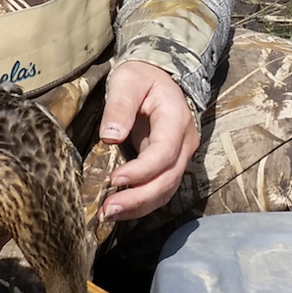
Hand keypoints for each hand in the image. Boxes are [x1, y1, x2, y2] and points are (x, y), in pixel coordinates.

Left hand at [97, 62, 199, 222]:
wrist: (157, 79)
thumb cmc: (141, 78)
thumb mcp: (127, 80)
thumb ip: (119, 105)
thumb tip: (111, 136)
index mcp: (176, 118)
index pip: (164, 152)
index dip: (141, 171)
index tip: (114, 179)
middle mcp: (184, 142)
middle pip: (167, 179)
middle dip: (137, 198)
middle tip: (107, 209)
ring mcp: (179, 156)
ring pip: (165, 191)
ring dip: (138, 207)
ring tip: (108, 214)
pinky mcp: (168, 166)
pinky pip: (158, 191)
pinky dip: (140, 204)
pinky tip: (118, 210)